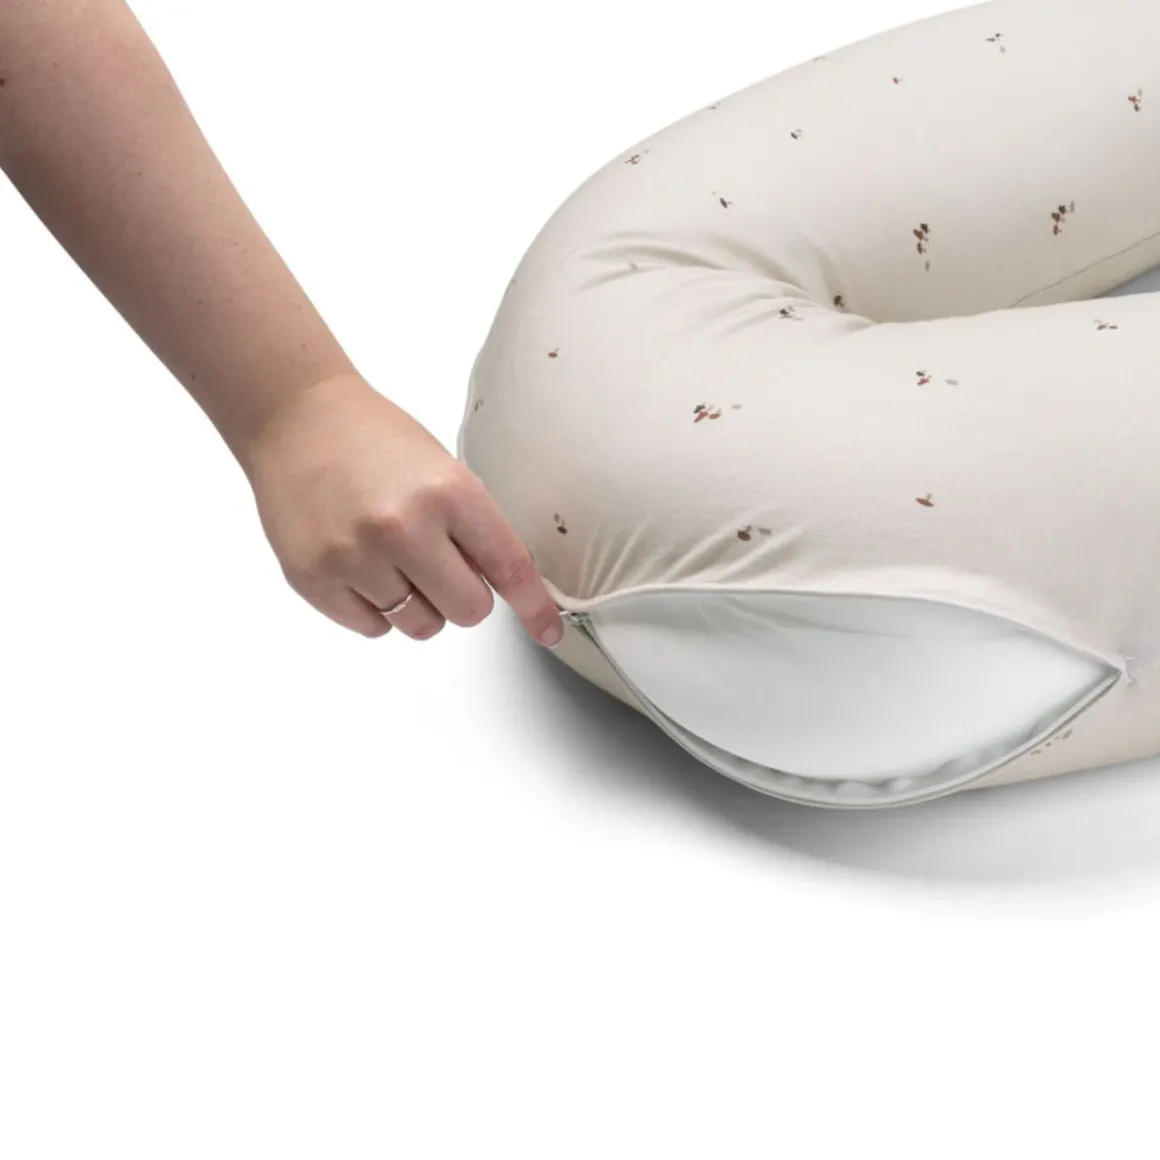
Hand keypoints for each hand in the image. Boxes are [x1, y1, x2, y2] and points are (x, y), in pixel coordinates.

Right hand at [241, 372, 564, 645]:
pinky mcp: (314, 579)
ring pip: (421, 627)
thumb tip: (503, 589)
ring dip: (419, 605)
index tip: (548, 630)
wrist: (295, 419)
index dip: (533, 606)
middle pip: (468, 611)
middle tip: (440, 564)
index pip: (508, 566)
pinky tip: (361, 565)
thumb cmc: (376, 442)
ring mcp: (355, 556)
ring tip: (394, 560)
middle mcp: (403, 526)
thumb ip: (474, 530)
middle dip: (463, 595)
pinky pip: (373, 629)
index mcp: (448, 491)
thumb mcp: (444, 471)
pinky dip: (376, 608)